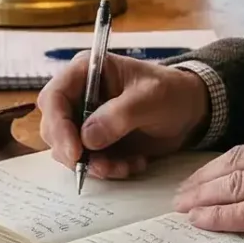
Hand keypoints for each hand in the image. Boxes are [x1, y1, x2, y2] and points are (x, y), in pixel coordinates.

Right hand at [39, 53, 208, 179]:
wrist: (190, 111)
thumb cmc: (171, 92)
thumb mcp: (151, 98)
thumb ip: (119, 116)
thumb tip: (88, 139)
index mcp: (86, 72)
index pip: (54, 97)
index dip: (58, 125)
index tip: (75, 152)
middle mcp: (78, 96)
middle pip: (53, 127)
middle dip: (74, 152)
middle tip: (102, 167)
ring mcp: (85, 120)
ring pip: (68, 150)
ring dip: (94, 165)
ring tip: (126, 165)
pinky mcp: (95, 142)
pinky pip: (87, 163)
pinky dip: (108, 169)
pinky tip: (133, 164)